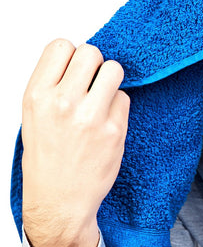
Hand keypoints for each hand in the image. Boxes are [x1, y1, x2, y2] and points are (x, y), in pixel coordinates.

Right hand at [21, 39, 128, 246]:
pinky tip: (107, 121)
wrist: (59, 200)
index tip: (75, 68)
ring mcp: (91, 115)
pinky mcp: (114, 130)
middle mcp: (63, 102)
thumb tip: (77, 62)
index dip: (72, 54)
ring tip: (102, 98)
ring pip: (114, 70)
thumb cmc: (47, 160)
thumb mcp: (34, 117)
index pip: (61, 46)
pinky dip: (119, 105)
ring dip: (111, 80)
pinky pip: (125, 98)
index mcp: (37, 95)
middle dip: (94, 64)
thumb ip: (53, 86)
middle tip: (92, 83)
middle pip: (91, 53)